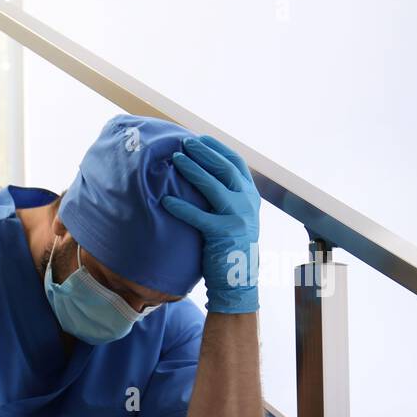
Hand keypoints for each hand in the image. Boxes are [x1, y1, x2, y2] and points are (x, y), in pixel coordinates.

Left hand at [161, 135, 259, 314]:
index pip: (236, 162)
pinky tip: (166, 201)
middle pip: (225, 168)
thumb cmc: (229, 246)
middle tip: (184, 142)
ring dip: (193, 170)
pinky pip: (199, 217)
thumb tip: (205, 174)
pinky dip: (182, 208)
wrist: (238, 279)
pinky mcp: (223, 234)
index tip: (200, 138)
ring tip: (175, 159)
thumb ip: (227, 197)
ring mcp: (238, 217)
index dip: (217, 148)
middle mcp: (248, 202)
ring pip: (214, 186)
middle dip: (204, 152)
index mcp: (251, 195)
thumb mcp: (236, 216)